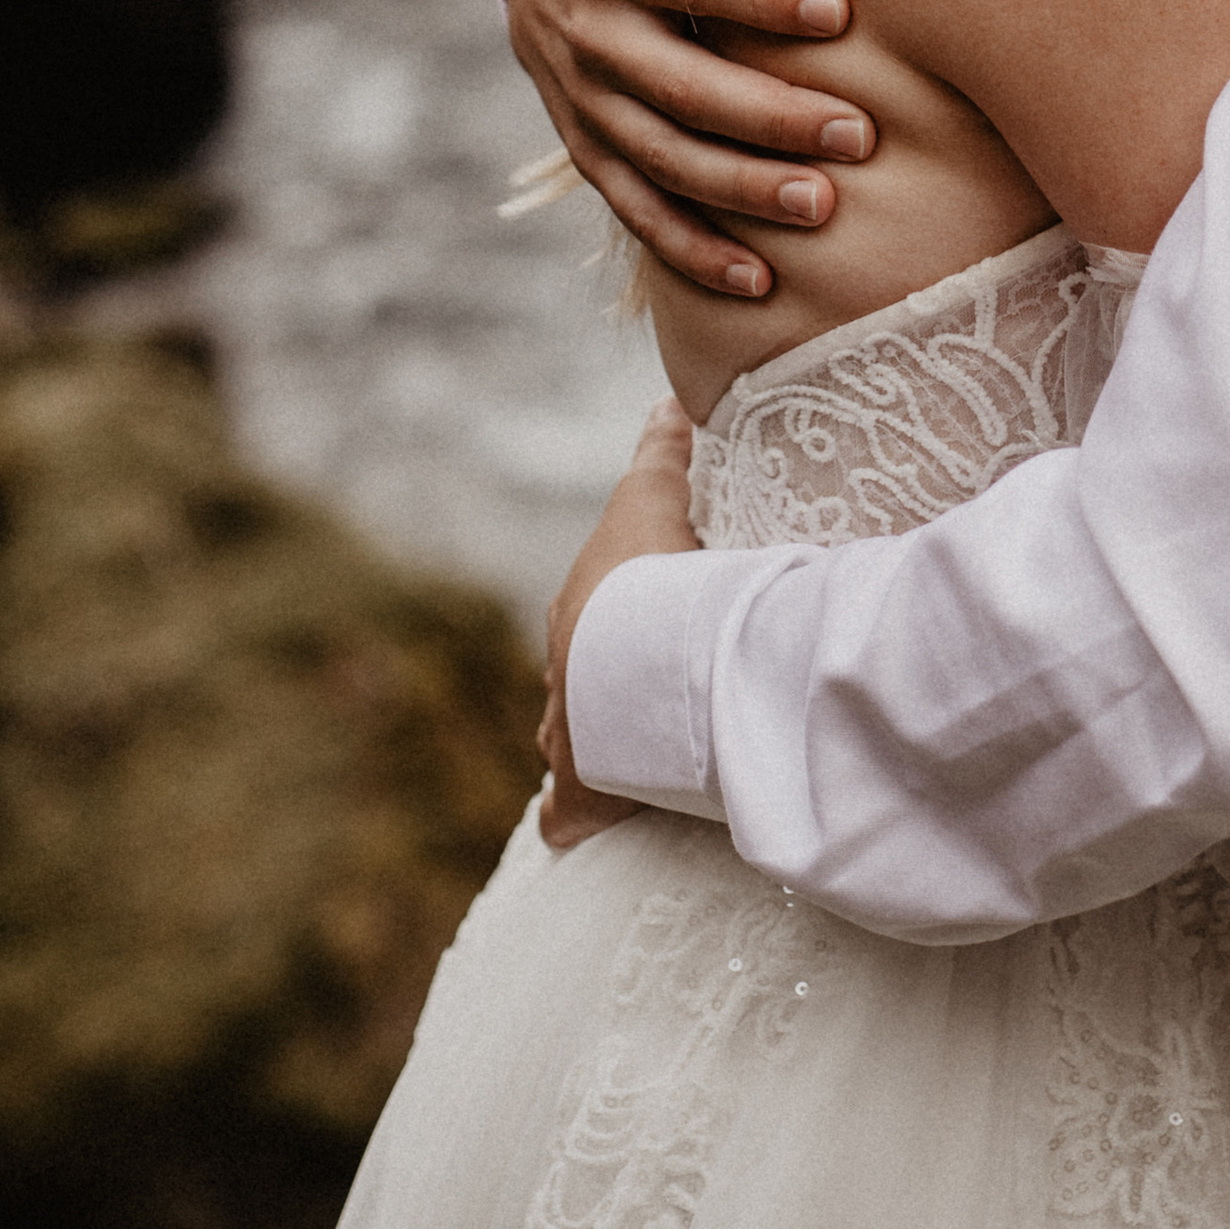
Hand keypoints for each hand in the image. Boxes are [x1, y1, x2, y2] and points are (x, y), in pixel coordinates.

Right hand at [509, 0, 877, 298]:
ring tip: (825, 208)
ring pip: (666, 157)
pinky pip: (641, 212)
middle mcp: (592, 37)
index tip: (839, 11)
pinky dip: (695, 250)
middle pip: (684, 83)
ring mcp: (587, 105)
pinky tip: (761, 282)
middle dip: (769, 113)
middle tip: (859, 133)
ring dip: (741, 189)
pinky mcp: (593, 156)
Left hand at [539, 396, 700, 850]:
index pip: (585, 620)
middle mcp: (562, 674)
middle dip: (597, 695)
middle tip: (638, 701)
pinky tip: (586, 827)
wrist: (636, 649)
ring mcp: (568, 736)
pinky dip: (579, 820)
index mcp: (579, 610)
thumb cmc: (649, 571)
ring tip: (630, 761)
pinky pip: (570, 815)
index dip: (610, 626)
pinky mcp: (584, 791)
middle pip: (571, 688)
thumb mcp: (654, 496)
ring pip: (565, 748)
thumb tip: (668, 400)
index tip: (636, 634)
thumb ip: (664, 450)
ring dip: (595, 753)